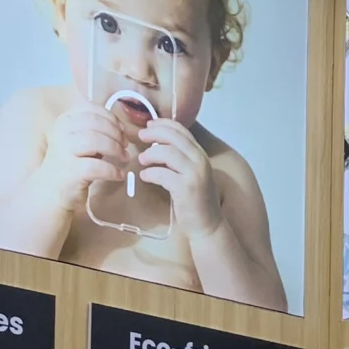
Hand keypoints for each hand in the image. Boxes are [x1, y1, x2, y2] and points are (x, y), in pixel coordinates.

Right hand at [35, 95, 135, 211]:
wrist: (51, 191)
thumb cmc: (70, 163)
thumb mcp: (79, 140)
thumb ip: (95, 130)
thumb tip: (120, 127)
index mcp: (64, 121)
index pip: (91, 109)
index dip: (111, 118)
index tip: (122, 129)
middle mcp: (62, 132)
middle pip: (95, 122)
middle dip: (116, 133)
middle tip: (125, 145)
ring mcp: (64, 151)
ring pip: (96, 140)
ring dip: (115, 149)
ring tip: (124, 158)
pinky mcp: (70, 171)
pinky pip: (97, 167)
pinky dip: (112, 170)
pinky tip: (119, 175)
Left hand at [134, 117, 222, 239]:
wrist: (207, 224)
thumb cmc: (195, 200)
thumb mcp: (191, 173)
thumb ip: (180, 158)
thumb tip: (156, 143)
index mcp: (200, 154)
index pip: (181, 130)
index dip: (163, 124)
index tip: (149, 125)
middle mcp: (200, 161)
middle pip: (173, 137)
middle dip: (154, 134)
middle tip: (140, 137)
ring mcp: (194, 174)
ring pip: (168, 152)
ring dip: (150, 154)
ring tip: (142, 160)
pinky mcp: (186, 189)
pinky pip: (163, 174)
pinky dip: (150, 173)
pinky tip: (145, 176)